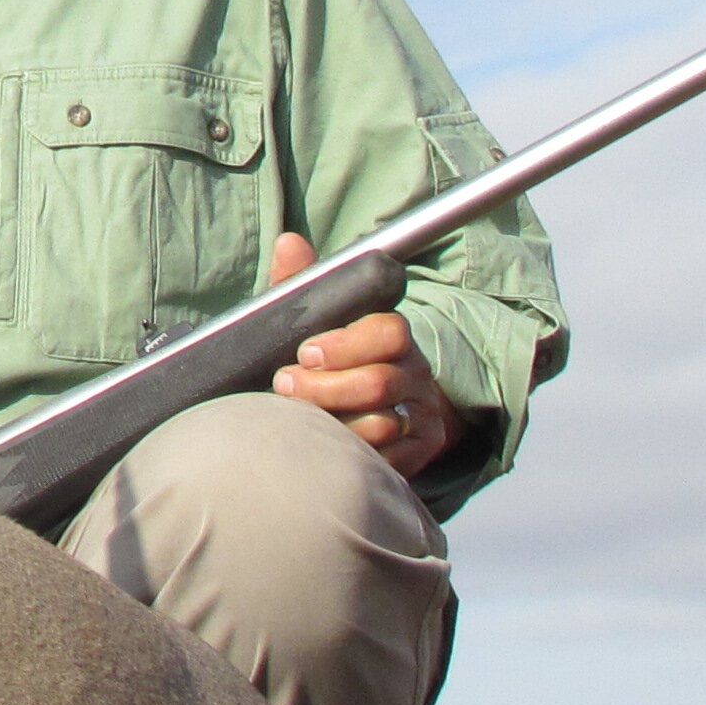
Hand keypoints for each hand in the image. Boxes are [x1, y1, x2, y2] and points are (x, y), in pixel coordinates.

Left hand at [265, 229, 454, 470]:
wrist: (359, 418)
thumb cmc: (327, 364)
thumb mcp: (313, 324)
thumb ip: (301, 286)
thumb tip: (289, 243)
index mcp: (392, 337)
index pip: (389, 331)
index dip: (344, 344)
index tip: (304, 353)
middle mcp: (415, 373)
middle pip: (380, 381)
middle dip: (324, 387)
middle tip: (285, 386)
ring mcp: (420, 415)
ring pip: (382, 424)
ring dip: (332, 423)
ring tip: (297, 421)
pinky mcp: (418, 454)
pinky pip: (388, 461)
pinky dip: (351, 457)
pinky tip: (323, 449)